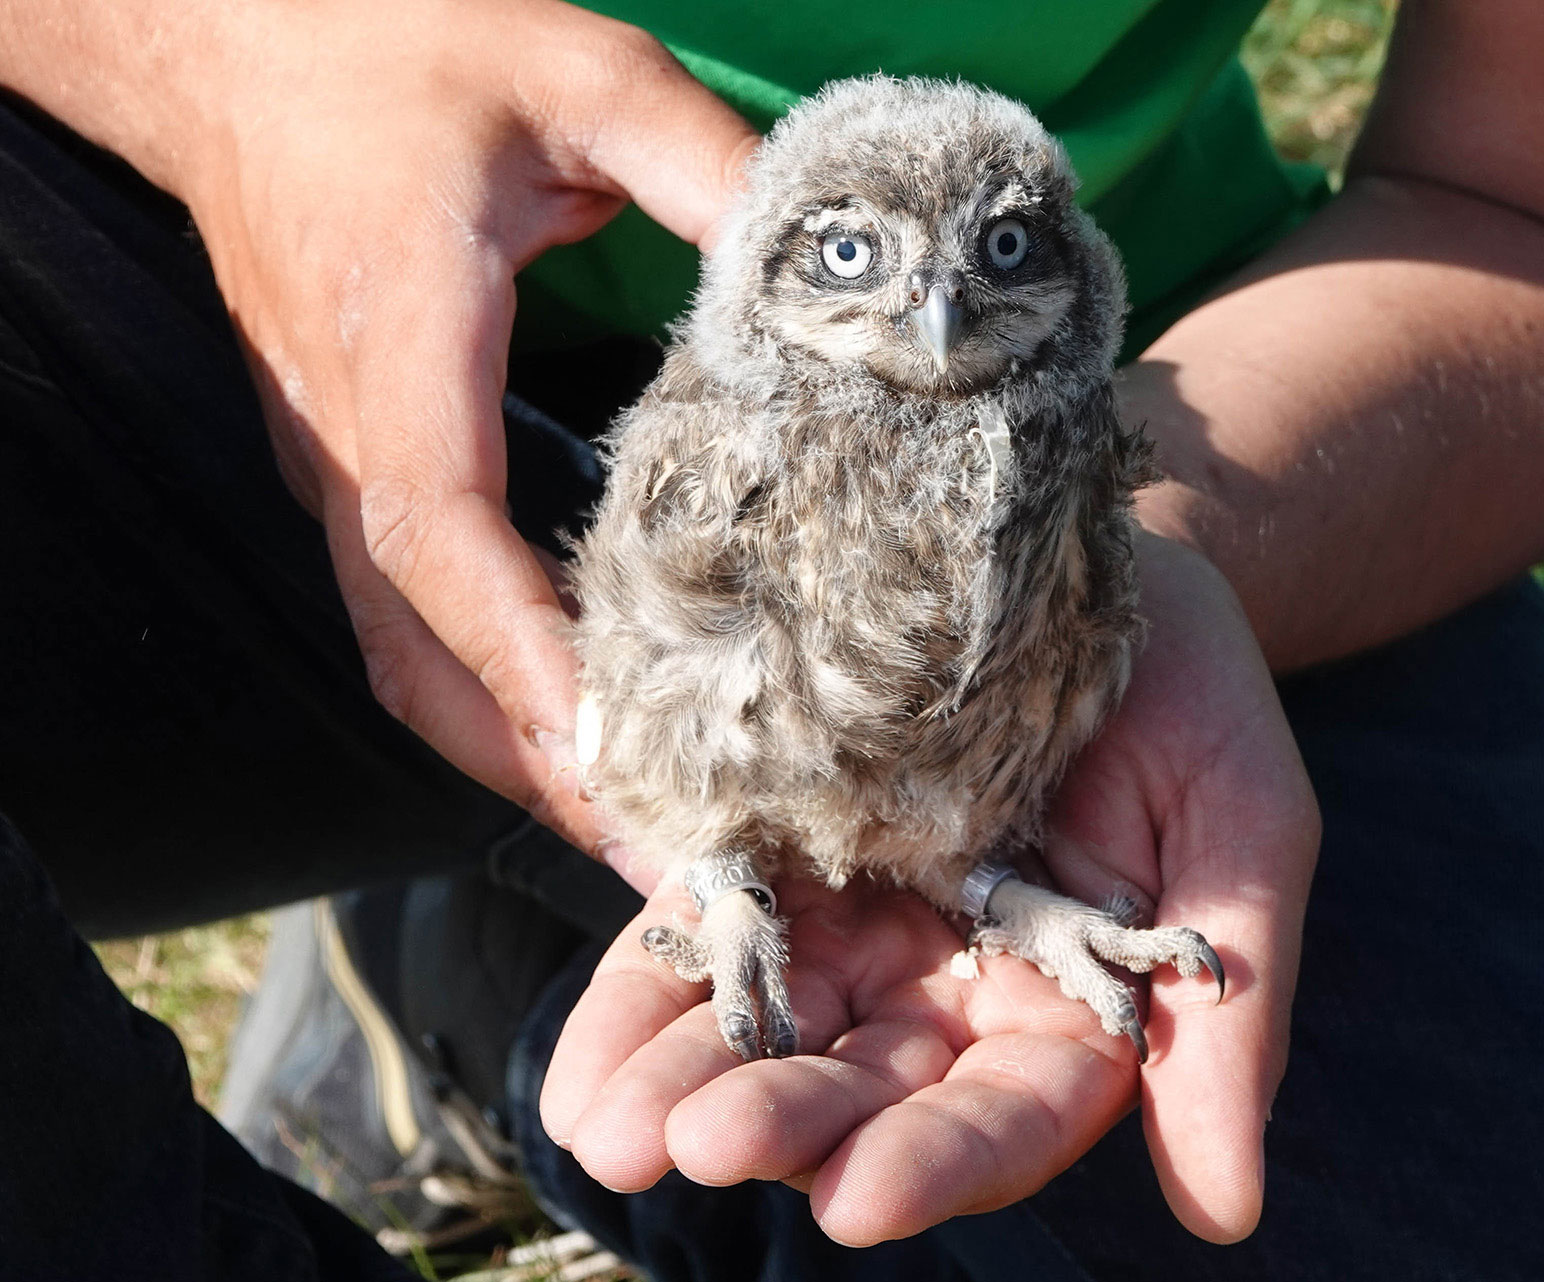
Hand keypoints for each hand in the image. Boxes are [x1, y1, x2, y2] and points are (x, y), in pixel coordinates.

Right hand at [173, 0, 757, 866]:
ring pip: (406, 658)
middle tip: (663, 857)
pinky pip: (407, 616)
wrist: (226, 38)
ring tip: (635, 827)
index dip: (530, 665)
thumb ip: (706, 163)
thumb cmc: (380, 42)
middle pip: (420, 658)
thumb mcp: (573, 69)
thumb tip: (843, 271)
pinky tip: (575, 724)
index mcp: (398, 353)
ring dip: (508, 753)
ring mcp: (334, 467)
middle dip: (536, 768)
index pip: (447, 546)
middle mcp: (348, 442)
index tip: (623, 760)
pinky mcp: (348, 466)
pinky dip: (487, 692)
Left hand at [539, 535, 1319, 1242]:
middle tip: (700, 1145)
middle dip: (786, 1122)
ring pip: (767, 1030)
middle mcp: (947, 993)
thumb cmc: (1190, 694)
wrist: (1082, 553)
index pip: (1004, 1113)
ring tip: (613, 1131)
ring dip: (689, 1084)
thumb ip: (1224, 1018)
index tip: (857, 1200)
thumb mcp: (1240, 833)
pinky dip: (642, 1003)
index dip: (938, 1163)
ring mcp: (853, 925)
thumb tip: (1225, 1218)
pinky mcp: (774, 854)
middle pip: (863, 1088)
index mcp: (1063, 1012)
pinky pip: (701, 938)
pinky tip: (586, 1073)